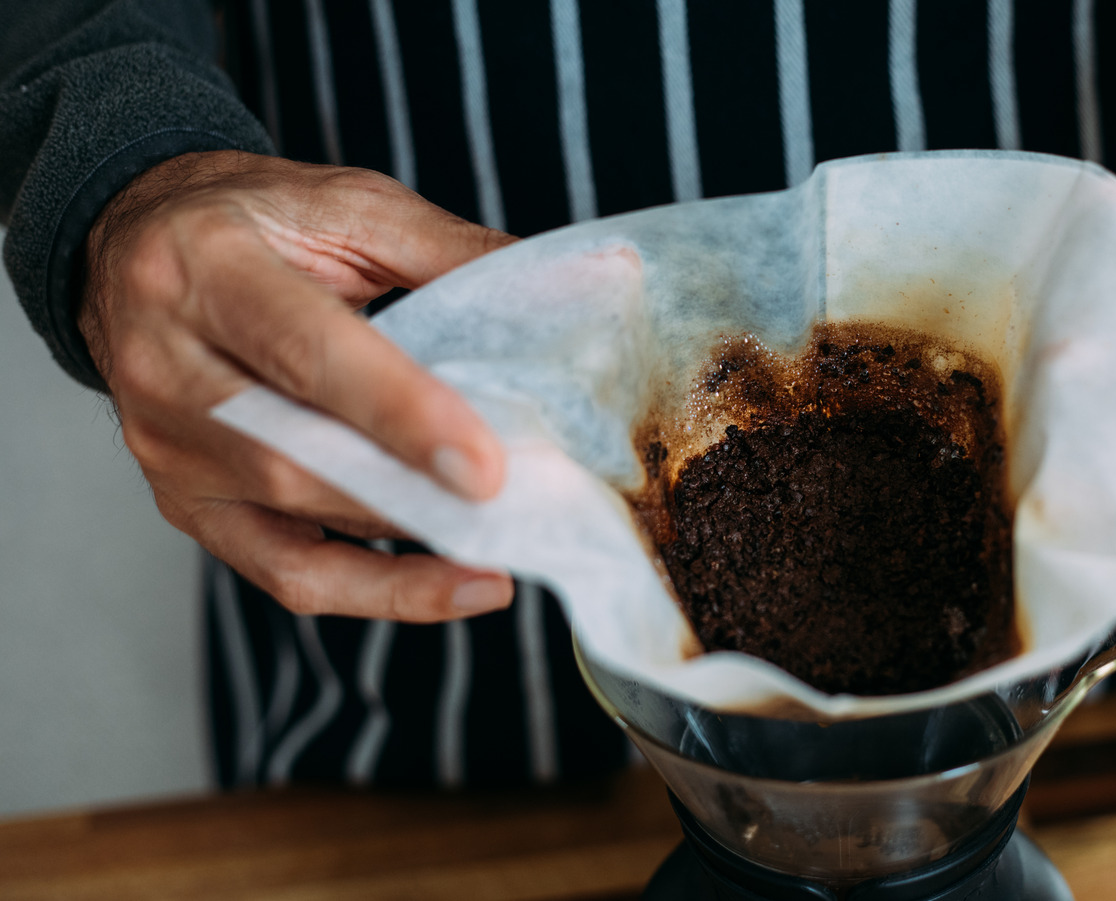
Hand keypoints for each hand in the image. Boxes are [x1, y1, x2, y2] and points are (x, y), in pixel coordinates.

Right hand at [80, 151, 516, 620]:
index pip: (308, 353)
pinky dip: (376, 590)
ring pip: (292, 521)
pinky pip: (284, 573)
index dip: (401, 413)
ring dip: (409, 543)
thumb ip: (456, 250)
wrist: (130, 243)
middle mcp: (166, 366)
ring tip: (509, 545)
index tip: (485, 466)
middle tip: (519, 513)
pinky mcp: (185, 504)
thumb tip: (585, 283)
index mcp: (207, 268)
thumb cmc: (256, 219)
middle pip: (294, 454)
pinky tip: (458, 583)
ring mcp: (166, 448)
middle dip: (414, 491)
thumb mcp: (349, 206)